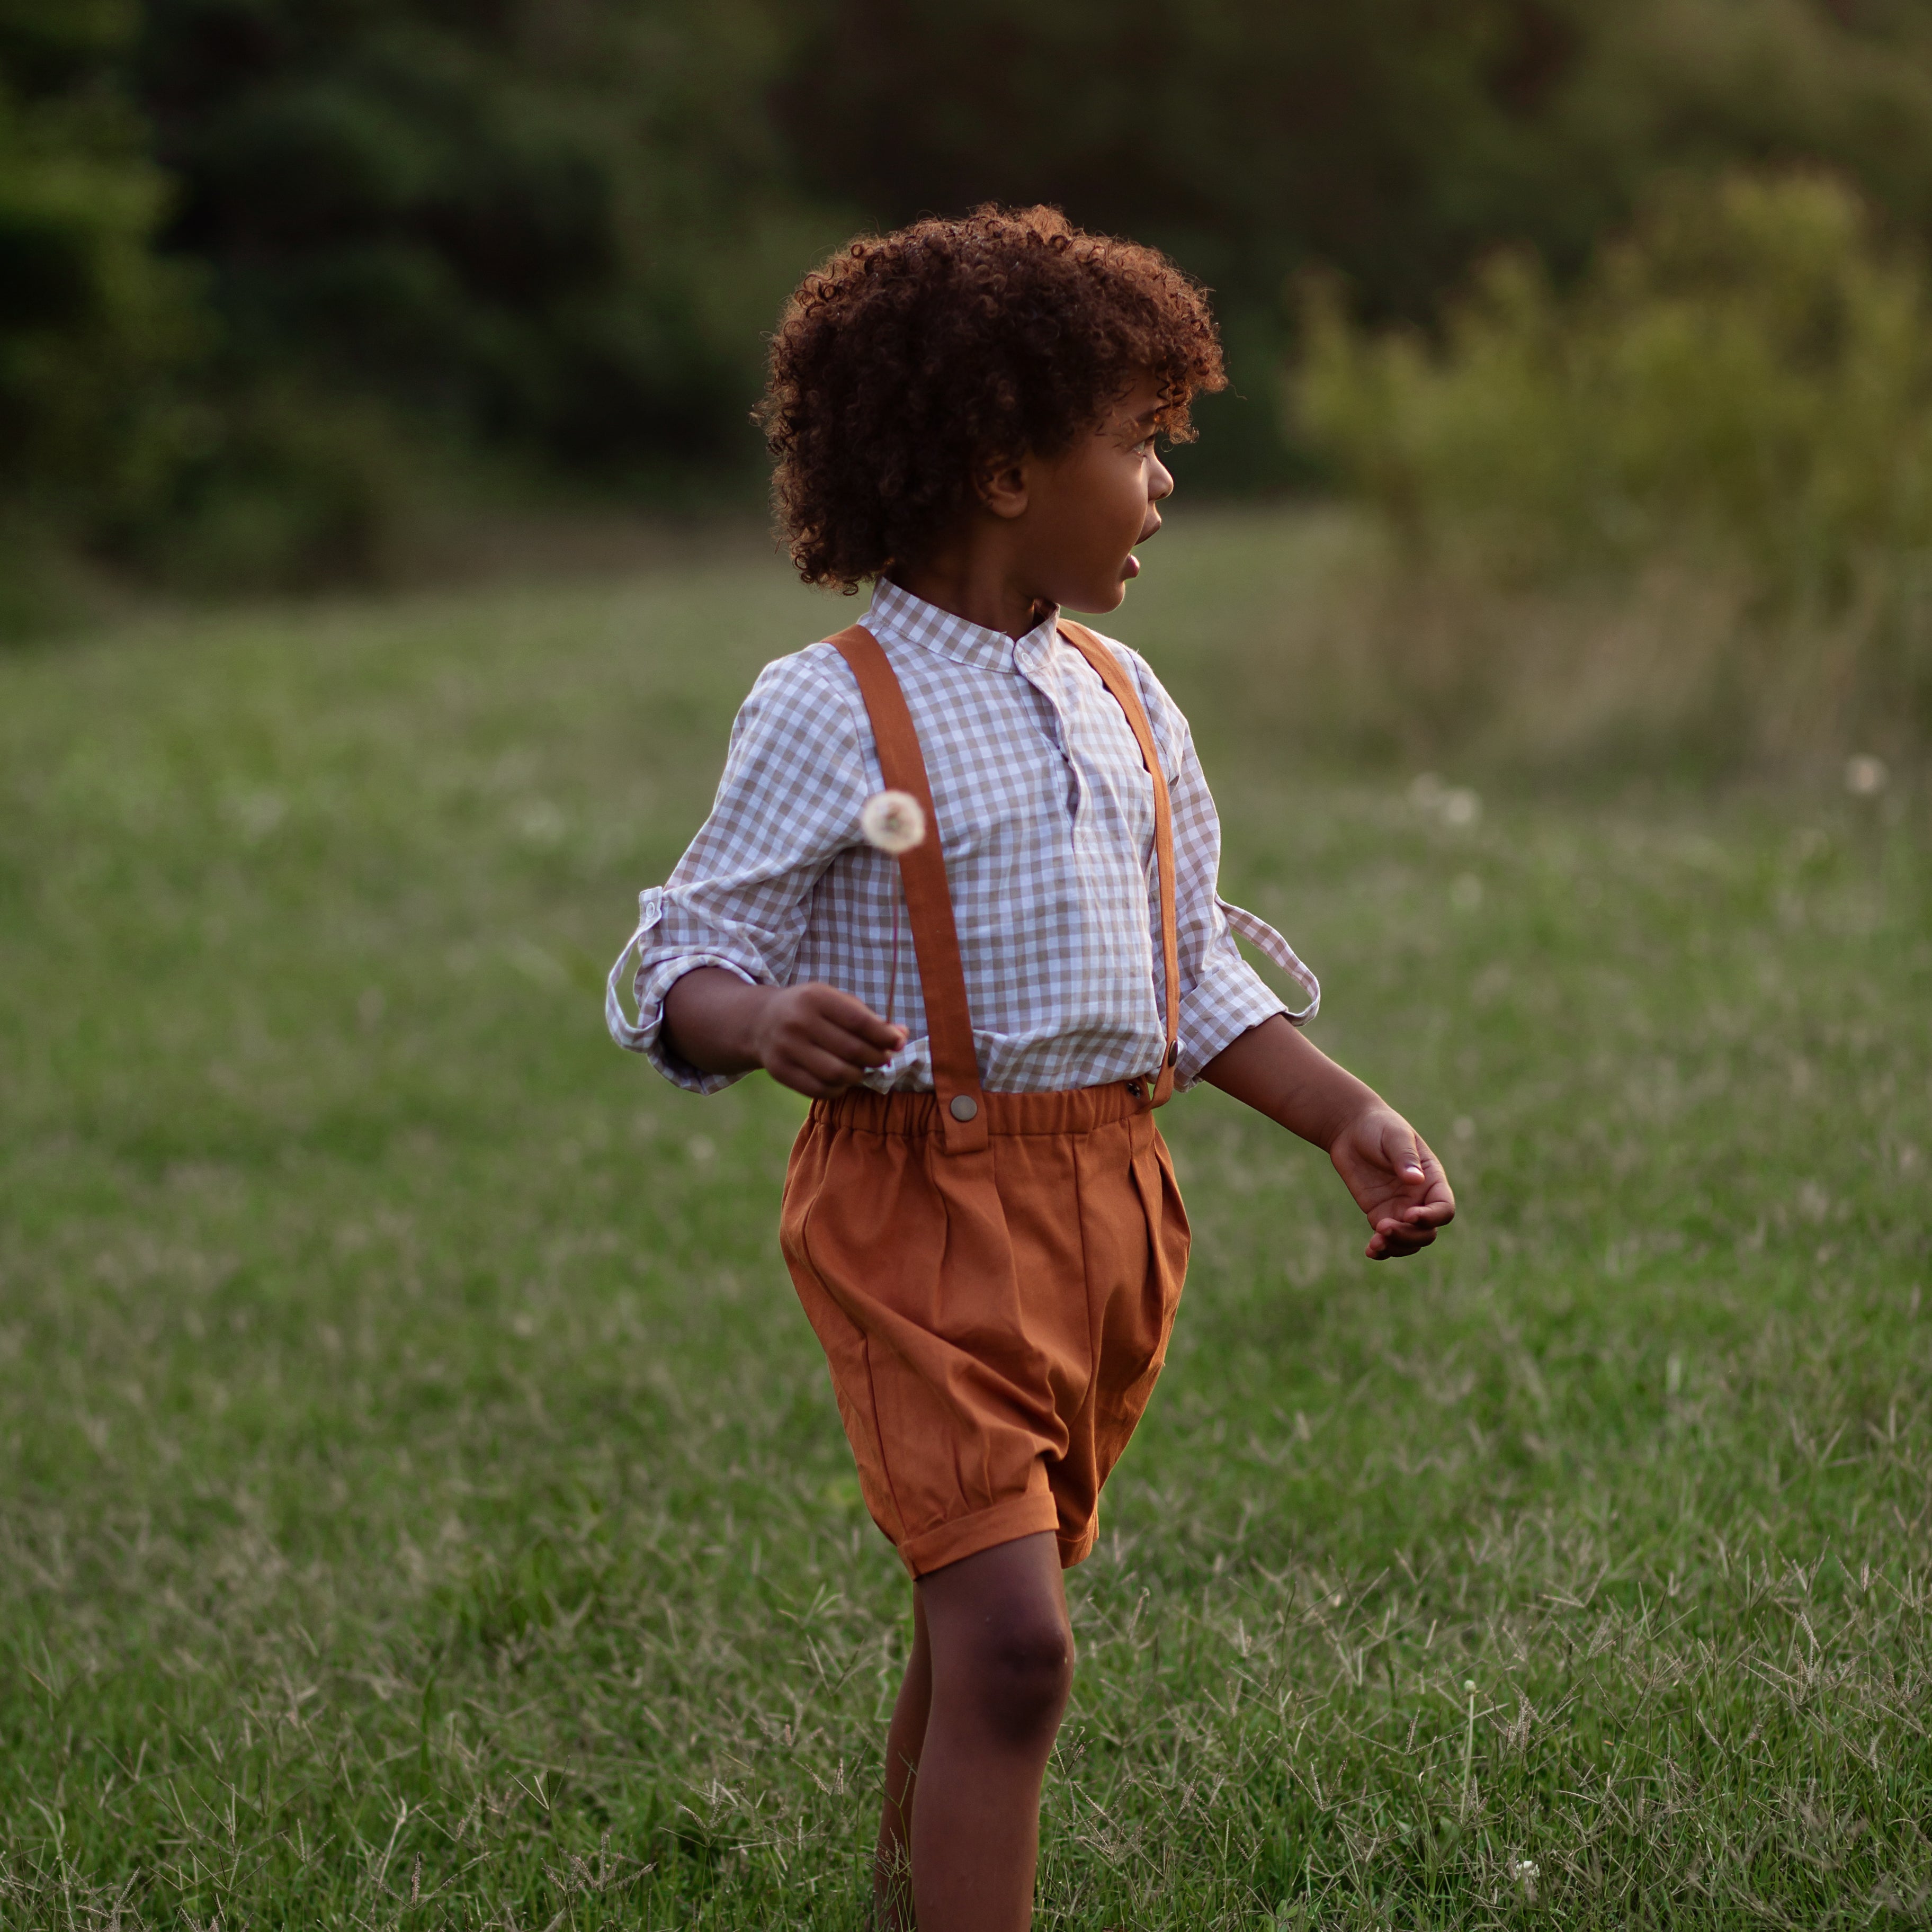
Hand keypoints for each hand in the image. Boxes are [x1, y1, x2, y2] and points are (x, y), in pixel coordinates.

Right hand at [747, 983, 907, 1098]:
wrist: (761, 1021)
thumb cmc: (810, 1010)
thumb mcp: (835, 1002)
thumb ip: (868, 1018)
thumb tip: (902, 1035)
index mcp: (816, 998)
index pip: (859, 1022)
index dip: (884, 1036)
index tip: (898, 1043)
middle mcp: (798, 1022)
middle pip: (851, 1051)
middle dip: (876, 1058)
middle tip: (883, 1059)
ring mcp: (786, 1048)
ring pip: (837, 1074)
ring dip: (858, 1075)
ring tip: (862, 1069)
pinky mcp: (779, 1071)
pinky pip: (820, 1090)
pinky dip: (839, 1089)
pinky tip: (842, 1080)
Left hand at [1327, 1107, 1455, 1258]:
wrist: (1351, 1128)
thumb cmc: (1379, 1126)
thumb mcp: (1394, 1136)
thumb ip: (1405, 1157)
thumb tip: (1415, 1179)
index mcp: (1432, 1180)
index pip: (1443, 1209)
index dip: (1431, 1217)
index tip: (1409, 1214)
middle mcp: (1420, 1199)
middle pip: (1427, 1232)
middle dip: (1409, 1235)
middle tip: (1383, 1227)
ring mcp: (1400, 1209)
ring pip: (1409, 1241)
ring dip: (1396, 1246)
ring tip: (1375, 1243)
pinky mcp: (1380, 1214)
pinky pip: (1386, 1239)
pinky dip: (1382, 1249)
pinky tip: (1371, 1250)